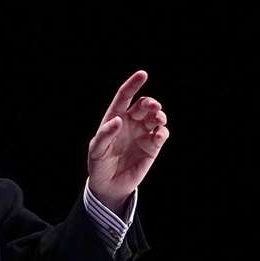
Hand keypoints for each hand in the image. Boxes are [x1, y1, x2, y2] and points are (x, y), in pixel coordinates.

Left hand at [87, 70, 168, 214]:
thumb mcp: (96, 150)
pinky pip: (161, 135)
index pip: (125, 96)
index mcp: (115, 117)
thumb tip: (119, 121)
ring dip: (159, 115)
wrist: (109, 186)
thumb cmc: (99, 164)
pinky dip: (163, 132)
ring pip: (155, 117)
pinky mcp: (152, 147)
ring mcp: (142, 134)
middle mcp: (131, 122)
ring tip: (159, 120)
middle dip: (150, 103)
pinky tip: (159, 135)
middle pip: (144, 105)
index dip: (134, 84)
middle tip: (154, 107)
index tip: (143, 74)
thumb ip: (105, 134)